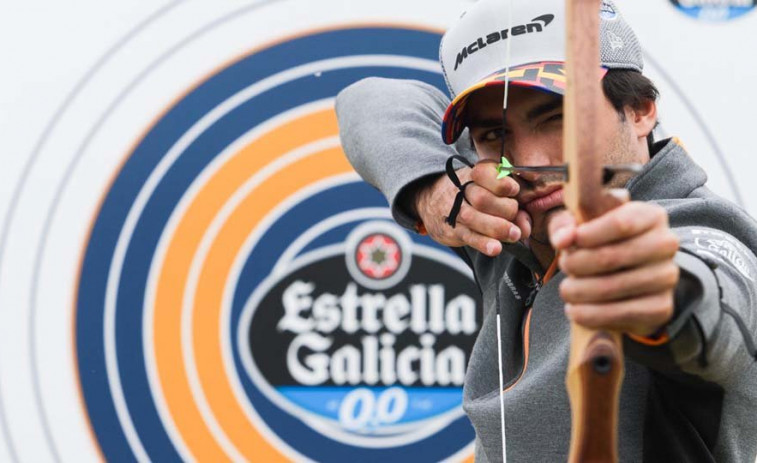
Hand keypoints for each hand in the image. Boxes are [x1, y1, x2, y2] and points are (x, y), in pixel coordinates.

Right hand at [415, 161, 531, 255]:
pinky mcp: (452, 230)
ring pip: (475, 219)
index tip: (513, 191)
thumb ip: (511, 201)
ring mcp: (455, 211)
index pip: (484, 174)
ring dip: (498, 228)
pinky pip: (468, 237)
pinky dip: (483, 244)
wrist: (432, 200)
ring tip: (514, 235)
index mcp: (474, 174)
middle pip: (482, 199)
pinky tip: (495, 248)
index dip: (502, 183)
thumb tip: (526, 226)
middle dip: (505, 209)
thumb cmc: (471, 193)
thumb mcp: (489, 187)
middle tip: (515, 216)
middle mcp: (462, 190)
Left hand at [549, 202, 679, 336]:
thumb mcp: (580, 226)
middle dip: (577, 264)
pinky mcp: (662, 307)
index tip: (566, 244)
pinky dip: (591, 315)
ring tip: (567, 290)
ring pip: (613, 288)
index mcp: (650, 216)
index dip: (588, 235)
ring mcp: (667, 277)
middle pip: (612, 257)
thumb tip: (563, 240)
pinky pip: (621, 314)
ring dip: (579, 291)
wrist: (626, 273)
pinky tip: (577, 310)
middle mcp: (665, 245)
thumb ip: (566, 226)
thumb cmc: (599, 242)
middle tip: (564, 266)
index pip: (620, 224)